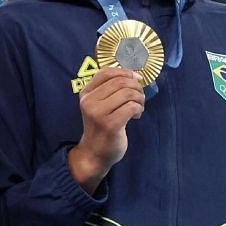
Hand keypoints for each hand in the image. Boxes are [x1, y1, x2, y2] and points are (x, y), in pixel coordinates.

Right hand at [69, 67, 143, 186]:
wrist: (94, 153)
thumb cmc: (101, 127)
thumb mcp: (99, 105)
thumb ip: (109, 89)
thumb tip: (134, 75)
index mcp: (85, 94)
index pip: (106, 72)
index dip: (125, 72)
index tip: (136, 78)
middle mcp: (89, 101)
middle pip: (120, 82)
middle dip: (136, 87)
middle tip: (140, 98)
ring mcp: (98, 113)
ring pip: (128, 93)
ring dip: (139, 99)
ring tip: (138, 107)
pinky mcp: (110, 124)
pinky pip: (132, 107)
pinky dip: (139, 109)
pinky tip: (136, 116)